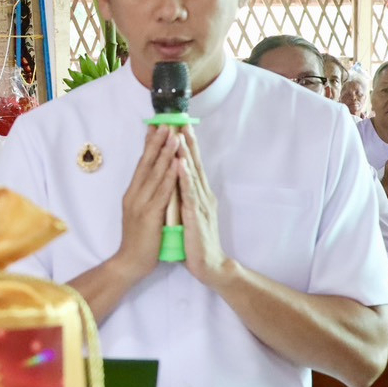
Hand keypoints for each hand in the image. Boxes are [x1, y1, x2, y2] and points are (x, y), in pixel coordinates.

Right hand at [113, 125, 181, 282]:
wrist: (130, 263)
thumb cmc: (139, 240)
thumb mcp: (140, 213)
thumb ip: (146, 197)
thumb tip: (155, 181)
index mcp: (132, 194)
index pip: (141, 164)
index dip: (149, 145)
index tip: (155, 127)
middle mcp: (134, 195)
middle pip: (146, 163)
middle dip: (157, 142)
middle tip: (165, 123)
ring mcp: (141, 204)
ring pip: (155, 173)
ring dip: (165, 153)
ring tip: (173, 135)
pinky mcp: (150, 215)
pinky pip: (162, 191)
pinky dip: (170, 175)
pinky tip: (177, 163)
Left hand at [176, 130, 227, 286]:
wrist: (210, 265)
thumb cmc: (197, 241)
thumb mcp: (190, 213)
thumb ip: (186, 197)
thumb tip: (178, 180)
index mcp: (200, 195)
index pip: (193, 165)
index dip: (187, 146)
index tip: (180, 126)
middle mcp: (203, 196)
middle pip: (195, 164)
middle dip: (188, 142)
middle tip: (182, 121)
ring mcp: (201, 205)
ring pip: (193, 175)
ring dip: (186, 154)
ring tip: (180, 135)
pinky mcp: (196, 217)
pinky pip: (189, 194)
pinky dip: (185, 178)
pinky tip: (181, 164)